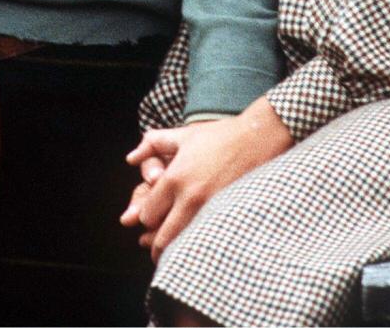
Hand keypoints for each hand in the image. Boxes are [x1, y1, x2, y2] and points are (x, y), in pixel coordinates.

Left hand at [121, 98, 292, 261]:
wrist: (258, 140)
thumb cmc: (220, 136)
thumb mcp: (183, 135)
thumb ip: (153, 144)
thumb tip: (131, 158)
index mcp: (175, 178)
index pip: (148, 214)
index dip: (145, 218)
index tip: (150, 218)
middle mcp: (190, 198)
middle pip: (163, 237)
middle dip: (155, 245)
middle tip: (153, 249)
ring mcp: (211, 211)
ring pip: (183, 245)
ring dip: (174, 251)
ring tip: (172, 254)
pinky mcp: (228, 218)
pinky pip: (206, 242)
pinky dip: (197, 247)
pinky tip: (195, 246)